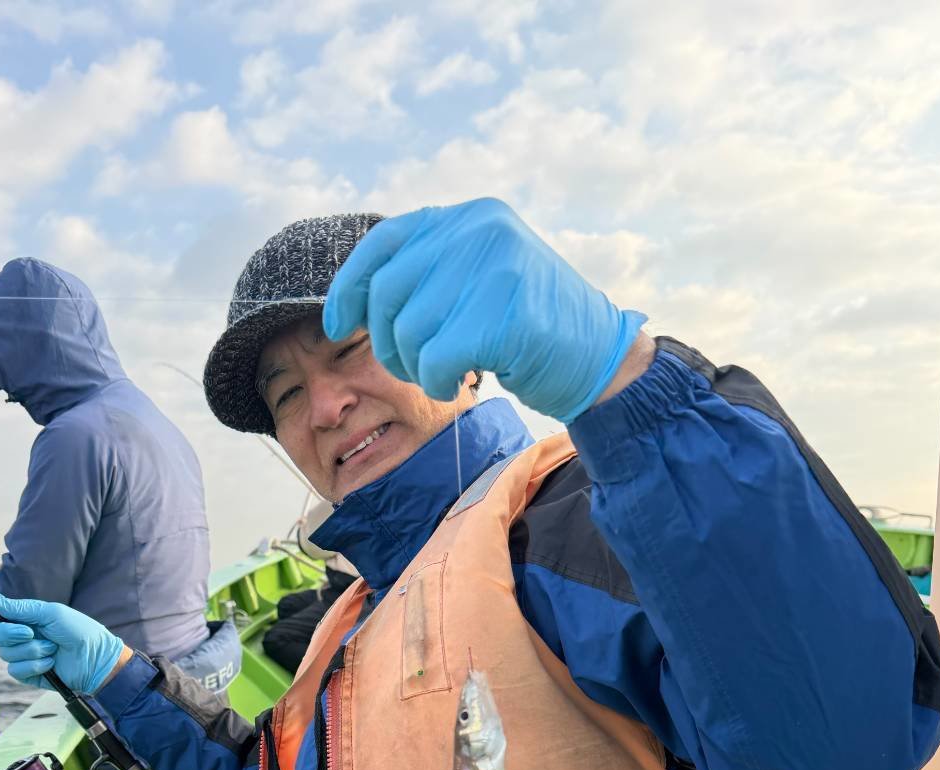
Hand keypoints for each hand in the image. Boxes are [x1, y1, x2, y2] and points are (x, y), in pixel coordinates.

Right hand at [0, 591, 124, 692]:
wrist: (97, 659)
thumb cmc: (79, 631)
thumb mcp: (51, 613)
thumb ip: (20, 608)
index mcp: (24, 618)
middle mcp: (20, 636)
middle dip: (10, 633)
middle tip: (32, 632)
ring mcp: (23, 655)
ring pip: (5, 654)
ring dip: (31, 650)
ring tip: (52, 648)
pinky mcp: (29, 674)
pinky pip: (16, 671)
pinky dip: (35, 666)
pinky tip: (51, 663)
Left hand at [324, 198, 645, 422]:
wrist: (601, 360)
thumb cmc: (532, 330)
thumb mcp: (482, 278)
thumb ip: (433, 270)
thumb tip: (357, 296)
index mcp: (472, 216)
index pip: (385, 240)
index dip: (350, 284)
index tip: (337, 324)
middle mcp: (480, 231)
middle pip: (388, 292)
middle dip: (386, 340)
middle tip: (411, 365)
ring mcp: (493, 269)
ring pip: (408, 330)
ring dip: (414, 367)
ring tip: (444, 373)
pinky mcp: (502, 315)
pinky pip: (434, 359)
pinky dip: (435, 382)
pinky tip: (455, 382)